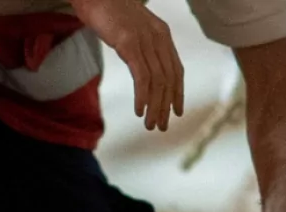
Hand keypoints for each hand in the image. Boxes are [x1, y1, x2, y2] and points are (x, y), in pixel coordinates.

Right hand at [70, 0, 183, 130]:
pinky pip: (142, 76)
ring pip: (157, 81)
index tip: (176, 112)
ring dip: (154, 106)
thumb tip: (143, 65)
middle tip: (161, 126)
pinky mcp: (129, 43)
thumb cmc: (108, 9)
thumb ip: (143, 45)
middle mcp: (158, 37)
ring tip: (150, 124)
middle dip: (165, 106)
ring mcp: (144, 39)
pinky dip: (143, 96)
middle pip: (168, 79)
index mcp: (162, 34)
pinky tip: (139, 110)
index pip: (176, 70)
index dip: (177, 93)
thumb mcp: (132, 28)